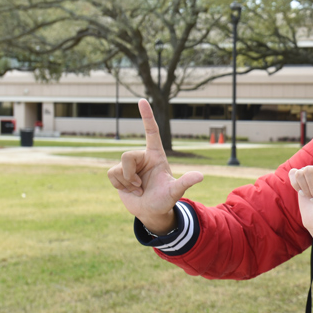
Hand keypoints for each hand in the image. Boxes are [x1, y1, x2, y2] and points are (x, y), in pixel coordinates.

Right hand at [107, 99, 203, 234]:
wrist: (152, 212)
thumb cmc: (165, 199)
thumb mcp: (175, 191)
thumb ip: (185, 182)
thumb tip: (201, 176)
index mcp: (156, 155)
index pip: (151, 132)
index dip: (147, 116)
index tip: (142, 100)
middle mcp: (142, 157)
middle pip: (127, 155)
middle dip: (131, 175)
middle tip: (141, 186)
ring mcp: (130, 166)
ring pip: (118, 167)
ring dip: (127, 182)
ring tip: (138, 189)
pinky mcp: (119, 173)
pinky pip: (111, 174)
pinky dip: (120, 185)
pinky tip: (129, 190)